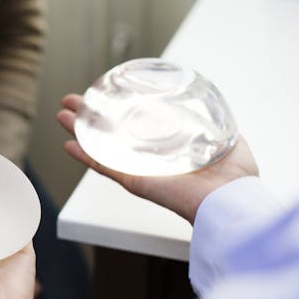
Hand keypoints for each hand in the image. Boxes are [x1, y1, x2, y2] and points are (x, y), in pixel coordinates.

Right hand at [56, 94, 258, 223]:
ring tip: (62, 114)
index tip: (106, 96)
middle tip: (73, 102)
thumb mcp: (230, 143)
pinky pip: (105, 167)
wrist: (231, 202)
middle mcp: (149, 160)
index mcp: (167, 152)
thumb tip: (219, 116)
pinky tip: (69, 144)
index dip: (119, 112)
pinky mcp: (136, 181)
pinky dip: (85, 157)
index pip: (136, 130)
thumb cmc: (236, 182)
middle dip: (90, 117)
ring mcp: (139, 170)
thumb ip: (221, 130)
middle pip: (110, 135)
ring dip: (80, 130)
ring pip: (101, 147)